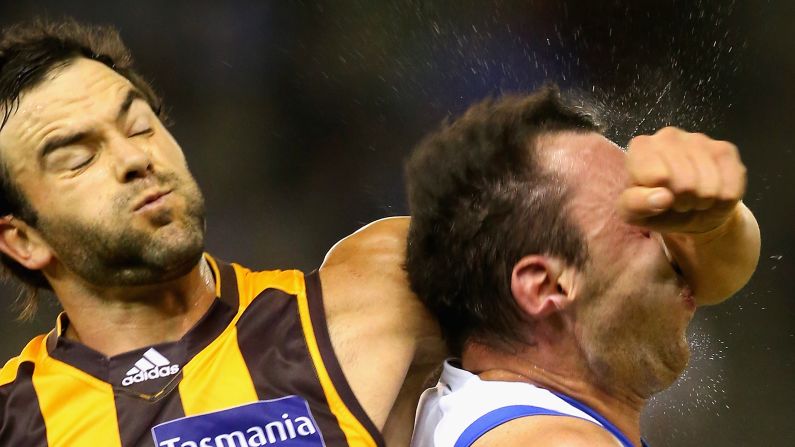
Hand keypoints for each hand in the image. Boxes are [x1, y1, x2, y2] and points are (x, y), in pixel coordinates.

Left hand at [617, 127, 746, 233]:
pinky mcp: (725, 150)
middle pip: (686, 184)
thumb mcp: (634, 212)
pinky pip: (730, 189)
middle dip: (682, 202)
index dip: (659, 198)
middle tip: (676, 201)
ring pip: (709, 188)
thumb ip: (638, 205)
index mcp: (641, 147)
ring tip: (691, 198)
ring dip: (701, 202)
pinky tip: (711, 193)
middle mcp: (669, 135)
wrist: (688, 208)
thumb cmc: (654, 206)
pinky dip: (721, 201)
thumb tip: (662, 197)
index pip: (658, 177)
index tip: (656, 197)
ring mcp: (699, 139)